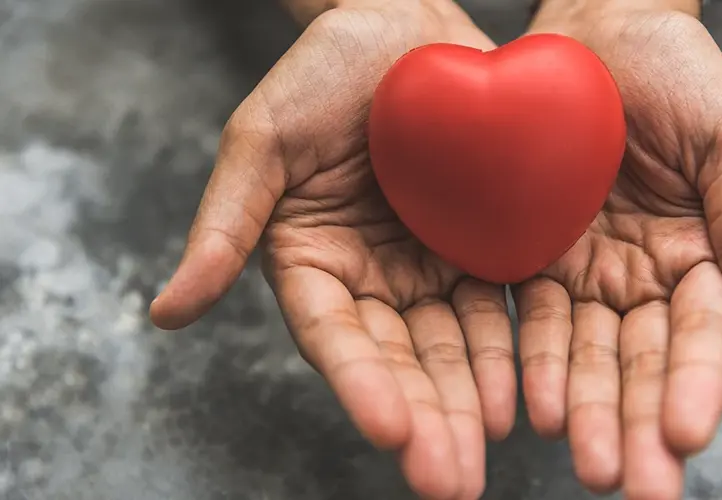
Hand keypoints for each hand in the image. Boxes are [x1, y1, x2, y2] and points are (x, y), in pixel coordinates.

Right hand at [149, 2, 512, 498]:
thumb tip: (163, 315)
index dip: (359, 384)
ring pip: (452, 350)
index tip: (389, 432)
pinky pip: (498, 309)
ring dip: (469, 406)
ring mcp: (429, 270)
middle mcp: (370, 281)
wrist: (403, 29)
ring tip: (488, 458)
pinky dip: (511, 354)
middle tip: (447, 481)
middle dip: (423, 420)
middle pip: (397, 361)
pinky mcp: (483, 251)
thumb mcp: (262, 141)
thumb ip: (224, 227)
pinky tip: (527, 398)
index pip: (333, 337)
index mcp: (311, 263)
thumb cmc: (322, 73)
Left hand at [514, 2, 721, 497]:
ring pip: (583, 353)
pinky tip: (531, 407)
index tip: (684, 435)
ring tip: (584, 462)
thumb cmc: (674, 73)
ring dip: (584, 409)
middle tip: (631, 484)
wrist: (594, 32)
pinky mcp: (528, 256)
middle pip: (639, 362)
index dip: (694, 384)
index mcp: (697, 256)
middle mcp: (638, 277)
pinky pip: (527, 317)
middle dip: (635, 422)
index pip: (700, 336)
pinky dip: (530, 363)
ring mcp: (582, 272)